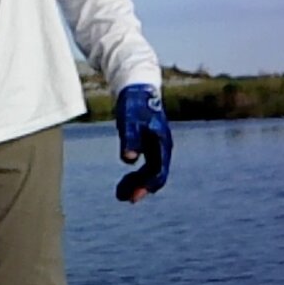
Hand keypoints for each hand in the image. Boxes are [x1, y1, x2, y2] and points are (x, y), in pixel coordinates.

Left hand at [113, 84, 172, 202]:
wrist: (137, 86)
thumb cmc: (134, 103)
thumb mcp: (130, 121)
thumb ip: (131, 140)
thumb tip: (129, 160)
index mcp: (162, 143)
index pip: (158, 171)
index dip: (146, 186)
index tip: (134, 197)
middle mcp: (162, 146)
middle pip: (155, 174)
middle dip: (141, 187)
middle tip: (124, 198)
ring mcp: (156, 144)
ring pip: (150, 170)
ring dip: (137, 182)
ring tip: (121, 193)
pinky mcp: (148, 142)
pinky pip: (146, 163)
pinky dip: (136, 173)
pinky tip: (126, 178)